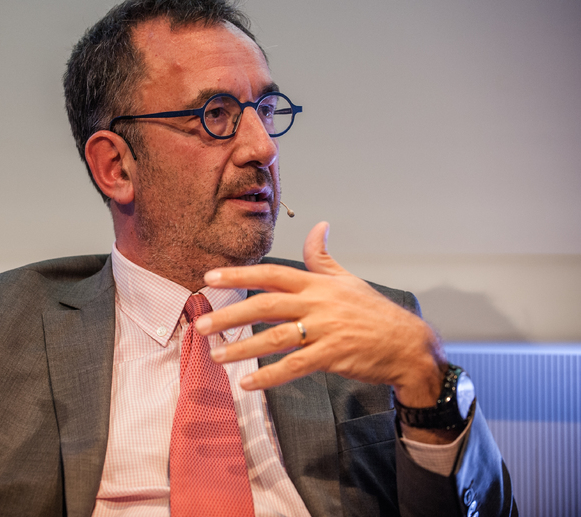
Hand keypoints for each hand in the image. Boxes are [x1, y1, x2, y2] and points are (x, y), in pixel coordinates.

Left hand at [196, 222, 446, 410]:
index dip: (239, 274)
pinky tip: (246, 382)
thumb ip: (323, 257)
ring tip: (216, 355)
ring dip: (242, 348)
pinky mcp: (332, 356)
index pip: (271, 274)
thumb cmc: (374, 313)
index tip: (210, 277)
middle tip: (201, 324)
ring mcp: (325, 330)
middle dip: (230, 313)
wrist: (407, 345)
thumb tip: (318, 226)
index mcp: (317, 284)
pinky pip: (294, 366)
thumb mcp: (348, 279)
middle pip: (265, 304)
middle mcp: (317, 303)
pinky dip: (268, 376)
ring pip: (274, 337)